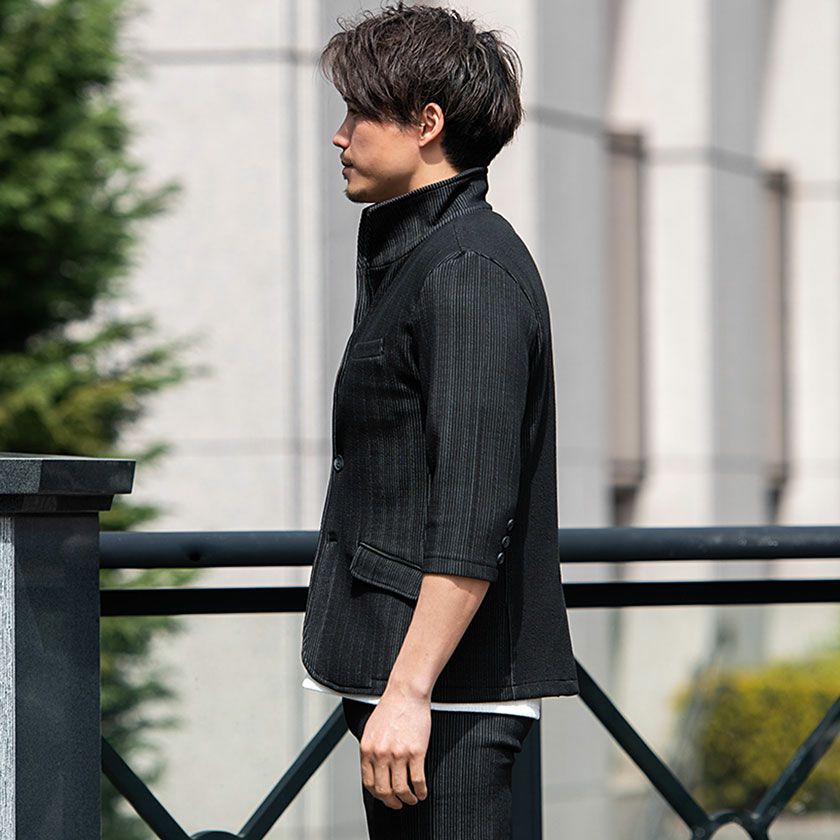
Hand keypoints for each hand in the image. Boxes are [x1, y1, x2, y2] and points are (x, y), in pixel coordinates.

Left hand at [358, 685, 430, 808]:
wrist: (406, 692)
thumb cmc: (391, 707)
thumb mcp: (372, 729)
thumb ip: (371, 750)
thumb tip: (374, 770)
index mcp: (367, 749)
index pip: (369, 783)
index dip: (378, 794)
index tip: (385, 797)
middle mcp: (381, 754)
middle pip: (384, 790)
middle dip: (392, 802)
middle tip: (398, 804)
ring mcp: (398, 754)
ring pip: (401, 789)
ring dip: (408, 799)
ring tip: (412, 798)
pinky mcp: (416, 752)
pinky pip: (418, 780)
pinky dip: (420, 790)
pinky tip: (422, 791)